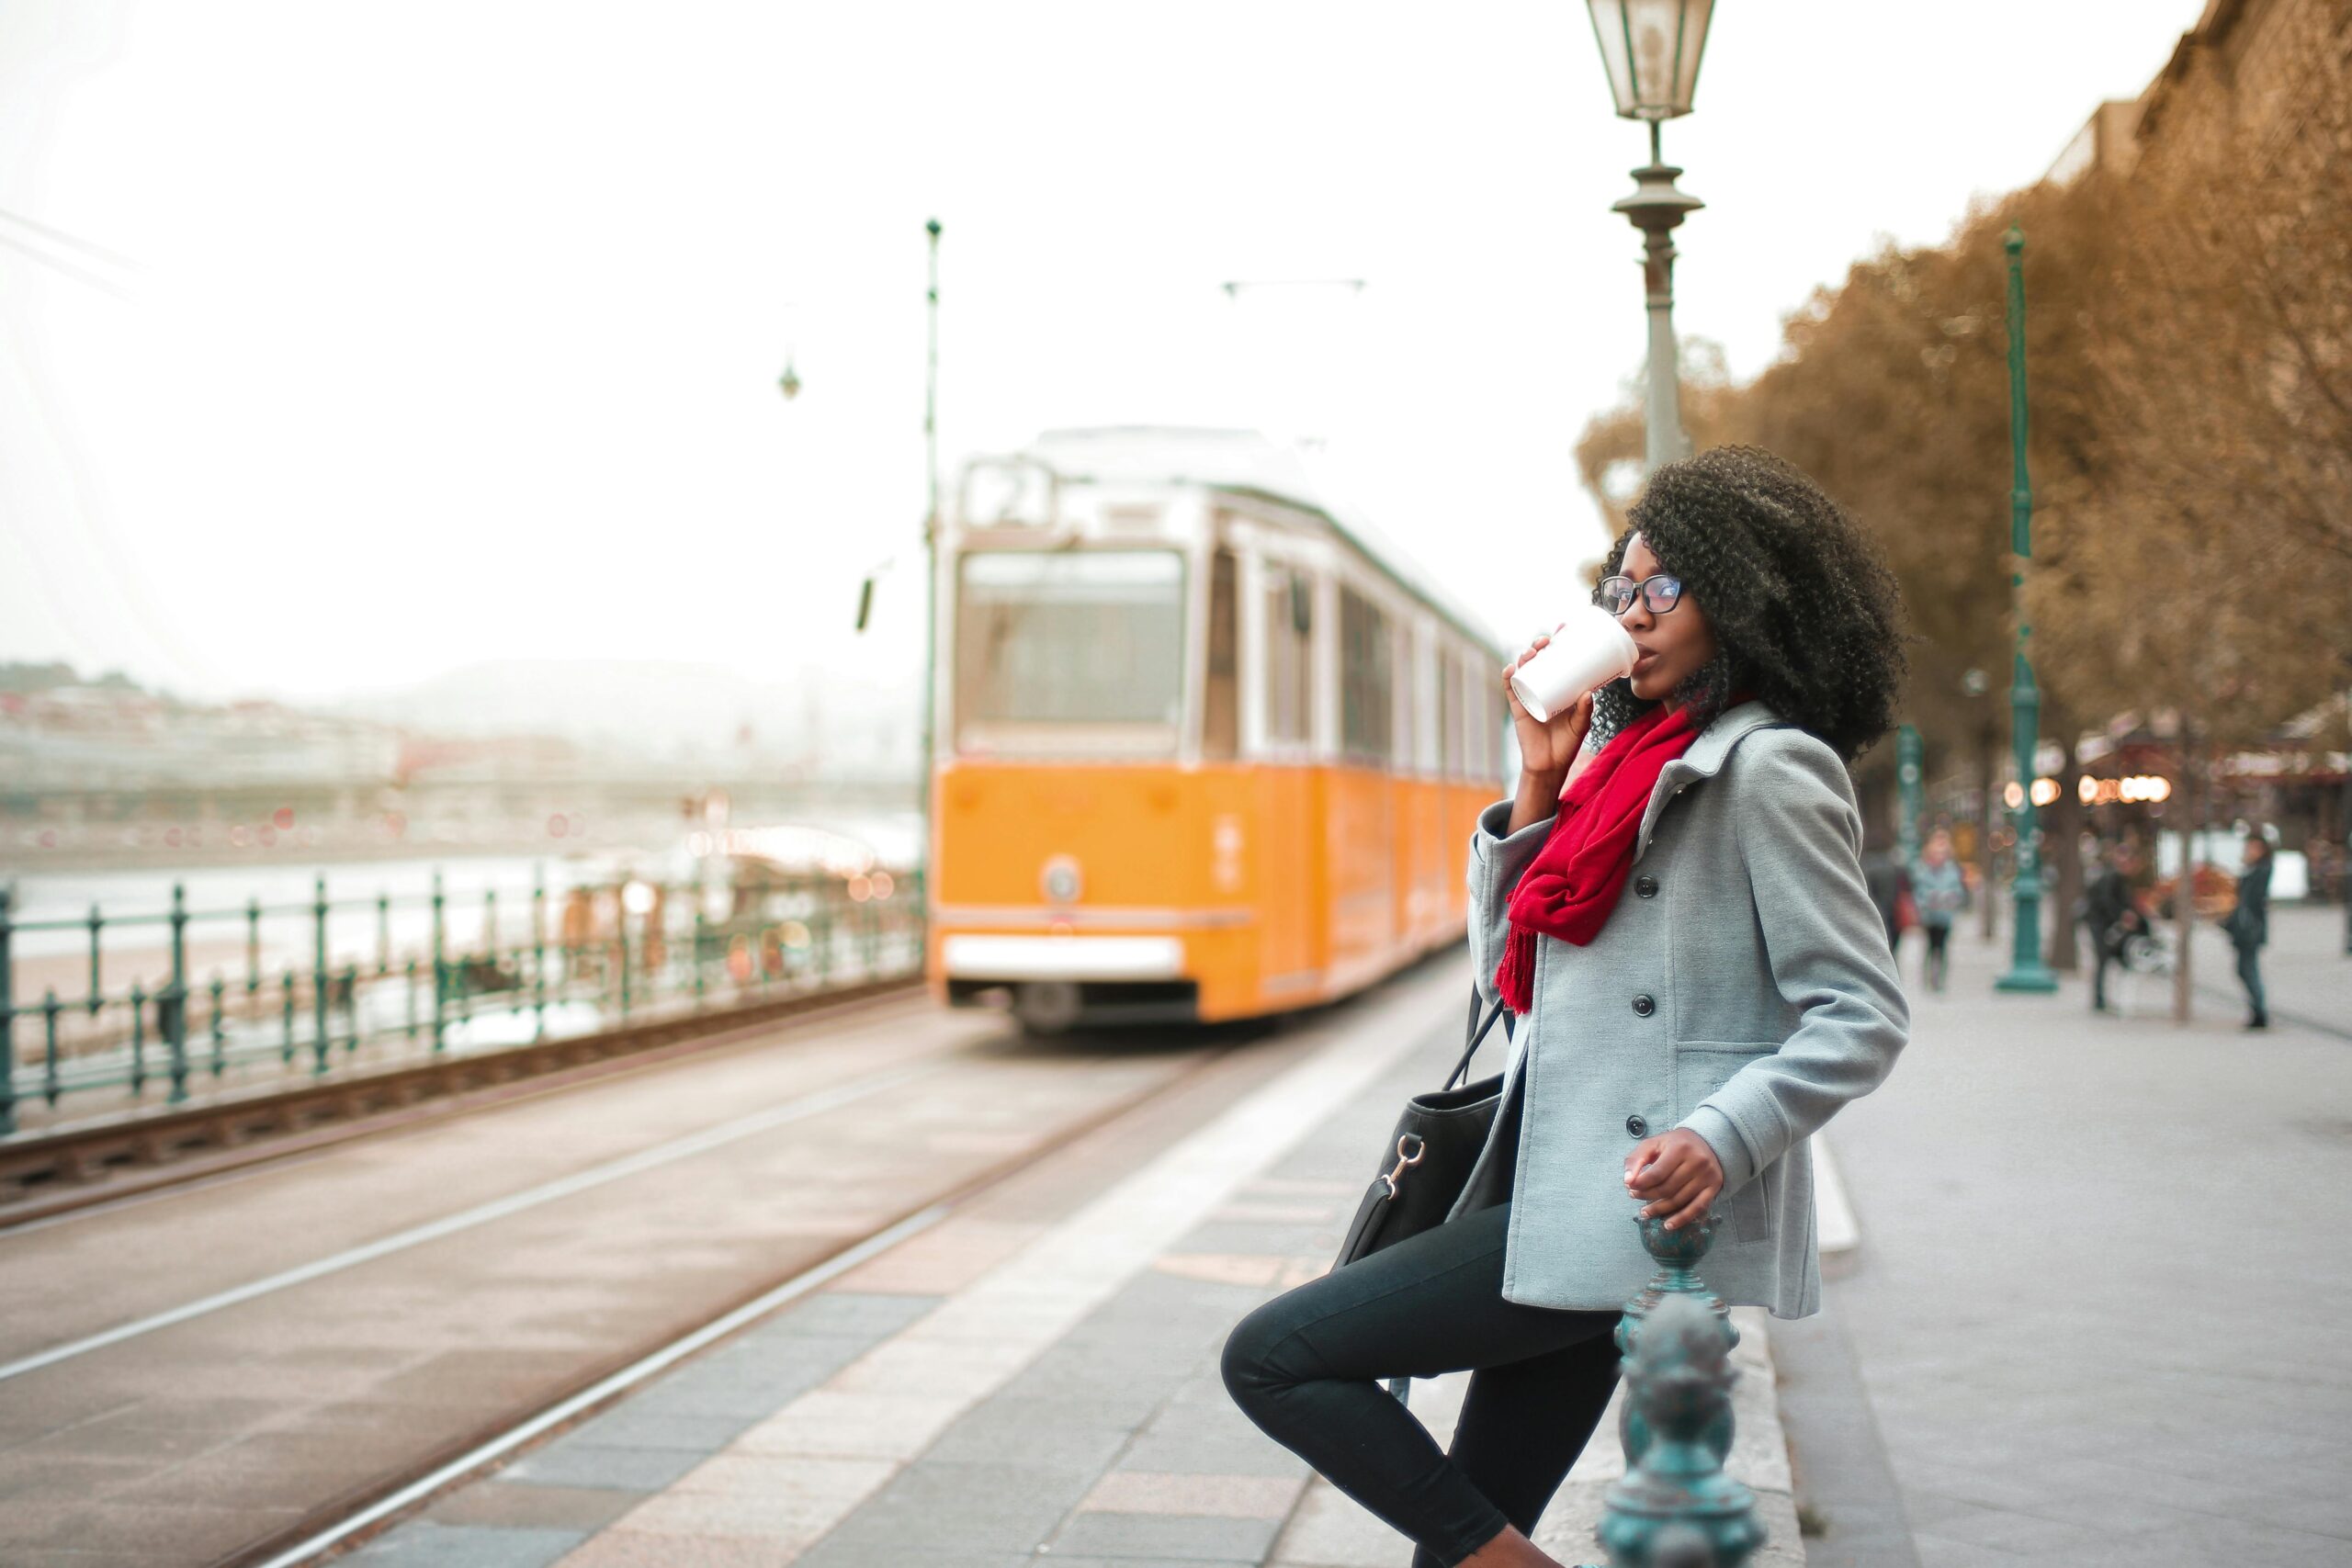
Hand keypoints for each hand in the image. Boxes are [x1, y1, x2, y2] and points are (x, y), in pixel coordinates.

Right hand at [1501, 626, 1595, 780]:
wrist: (1549, 765)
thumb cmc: (1567, 744)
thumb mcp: (1580, 725)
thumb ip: (1584, 710)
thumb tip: (1588, 693)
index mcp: (1559, 687)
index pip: (1558, 659)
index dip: (1559, 642)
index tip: (1564, 628)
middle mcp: (1543, 687)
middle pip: (1538, 660)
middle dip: (1539, 645)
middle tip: (1547, 640)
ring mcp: (1529, 695)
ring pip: (1524, 670)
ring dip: (1524, 657)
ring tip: (1532, 652)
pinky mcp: (1518, 708)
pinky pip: (1511, 690)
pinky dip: (1508, 678)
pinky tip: (1510, 669)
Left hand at [1623, 1129, 1723, 1230]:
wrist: (1707, 1142)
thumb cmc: (1675, 1144)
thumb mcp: (1653, 1143)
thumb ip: (1636, 1159)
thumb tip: (1628, 1181)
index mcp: (1680, 1148)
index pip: (1657, 1174)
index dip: (1641, 1184)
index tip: (1629, 1187)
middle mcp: (1697, 1162)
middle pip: (1667, 1188)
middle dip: (1647, 1195)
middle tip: (1634, 1196)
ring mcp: (1707, 1176)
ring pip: (1679, 1200)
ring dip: (1659, 1209)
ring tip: (1645, 1212)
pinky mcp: (1714, 1187)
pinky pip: (1697, 1208)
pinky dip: (1681, 1219)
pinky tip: (1668, 1225)